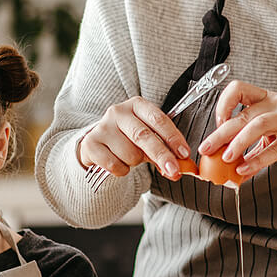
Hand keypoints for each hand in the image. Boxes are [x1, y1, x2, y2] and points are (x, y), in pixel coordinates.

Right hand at [77, 96, 191, 181]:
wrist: (96, 144)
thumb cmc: (127, 138)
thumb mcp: (147, 138)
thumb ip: (164, 149)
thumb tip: (182, 167)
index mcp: (137, 105)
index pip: (158, 119)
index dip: (173, 137)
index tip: (184, 153)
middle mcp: (118, 112)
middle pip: (144, 136)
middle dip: (162, 155)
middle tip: (174, 171)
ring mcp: (102, 127)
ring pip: (130, 154)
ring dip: (136, 163)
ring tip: (130, 158)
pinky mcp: (91, 144)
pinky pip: (115, 165)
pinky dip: (121, 170)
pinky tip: (118, 163)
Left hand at [195, 81, 276, 175]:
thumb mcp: (269, 134)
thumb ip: (248, 146)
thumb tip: (224, 166)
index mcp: (265, 98)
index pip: (239, 89)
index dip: (224, 104)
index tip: (218, 123)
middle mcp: (276, 104)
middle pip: (244, 115)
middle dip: (222, 133)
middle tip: (207, 148)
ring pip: (259, 125)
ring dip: (239, 142)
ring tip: (226, 158)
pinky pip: (276, 147)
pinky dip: (258, 159)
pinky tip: (245, 168)